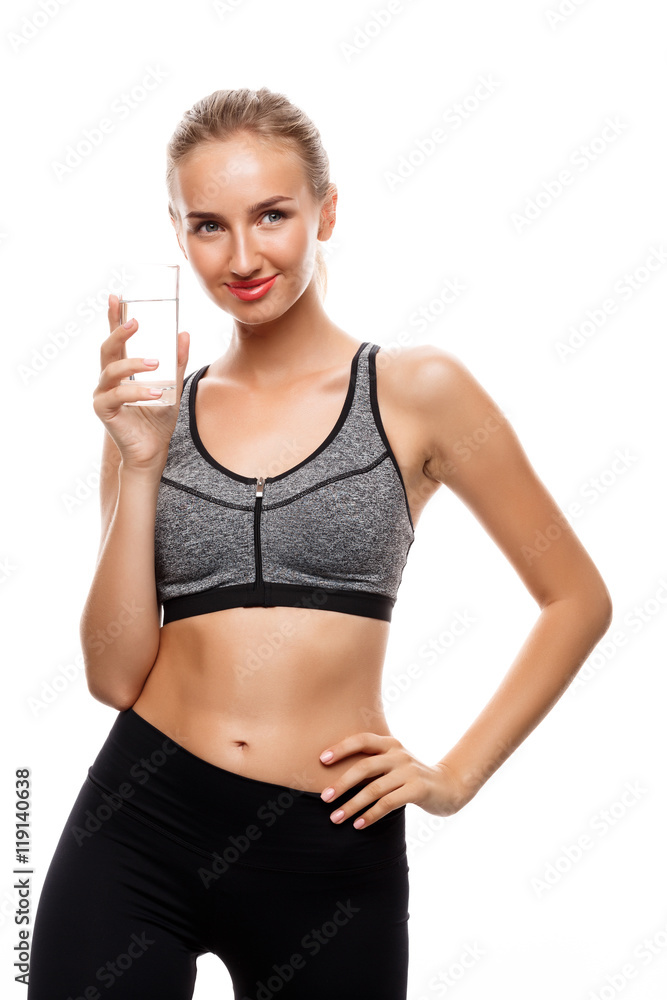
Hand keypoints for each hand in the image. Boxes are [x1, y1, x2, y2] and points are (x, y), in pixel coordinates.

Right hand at [92, 294, 189, 472]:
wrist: (153, 450)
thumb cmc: (158, 418)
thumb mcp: (173, 387)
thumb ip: (177, 363)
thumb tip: (184, 334)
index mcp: (122, 370)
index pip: (116, 340)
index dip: (113, 318)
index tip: (115, 297)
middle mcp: (108, 379)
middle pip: (107, 349)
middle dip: (119, 333)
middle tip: (135, 323)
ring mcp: (103, 394)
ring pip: (112, 370)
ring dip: (134, 364)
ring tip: (156, 364)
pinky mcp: (103, 410)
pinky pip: (117, 396)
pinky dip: (136, 392)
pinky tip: (155, 393)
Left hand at [318, 732, 469, 830]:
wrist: (448, 787)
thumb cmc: (411, 777)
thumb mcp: (394, 764)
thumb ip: (373, 765)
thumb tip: (335, 778)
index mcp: (390, 744)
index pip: (362, 740)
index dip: (341, 748)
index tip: (321, 760)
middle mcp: (399, 754)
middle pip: (364, 767)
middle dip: (341, 783)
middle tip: (324, 798)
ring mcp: (409, 771)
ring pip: (374, 789)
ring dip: (352, 805)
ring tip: (336, 818)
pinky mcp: (417, 789)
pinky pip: (388, 803)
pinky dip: (371, 815)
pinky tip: (359, 825)